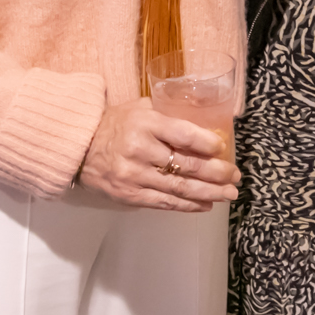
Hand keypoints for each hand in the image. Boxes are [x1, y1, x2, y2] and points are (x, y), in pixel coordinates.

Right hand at [78, 98, 238, 212]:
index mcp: (144, 123)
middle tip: (235, 176)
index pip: (183, 134)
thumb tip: (203, 120)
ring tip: (229, 195)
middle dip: (217, 173)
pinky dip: (188, 205)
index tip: (223, 149)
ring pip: (180, 188)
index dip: (207, 144)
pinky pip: (165, 203)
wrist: (79, 147)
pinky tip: (205, 204)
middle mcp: (140, 150)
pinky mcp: (130, 195)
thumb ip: (167, 114)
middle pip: (187, 165)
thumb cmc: (114, 124)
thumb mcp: (139, 109)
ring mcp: (135, 175)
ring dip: (210, 193)